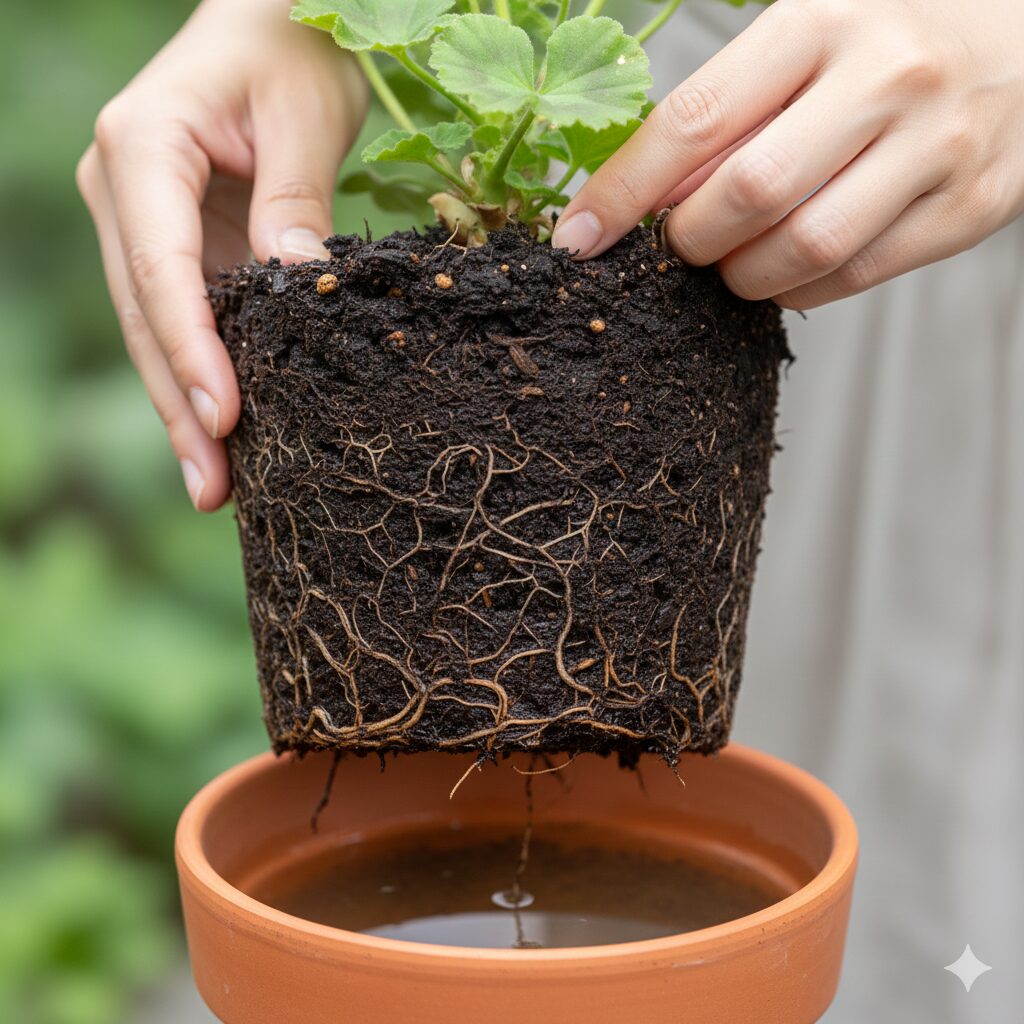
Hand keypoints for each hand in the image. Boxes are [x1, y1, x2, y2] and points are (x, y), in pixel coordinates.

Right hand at [77, 0, 365, 509]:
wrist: (269, 20)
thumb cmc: (291, 45)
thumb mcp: (307, 113)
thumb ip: (297, 201)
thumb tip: (296, 288)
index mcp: (142, 148)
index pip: (161, 269)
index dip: (192, 351)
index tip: (225, 418)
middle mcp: (124, 191)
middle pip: (147, 316)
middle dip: (180, 405)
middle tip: (212, 489)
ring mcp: (142, 222)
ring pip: (156, 330)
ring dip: (185, 408)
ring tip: (214, 486)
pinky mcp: (175, 244)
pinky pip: (185, 320)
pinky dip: (204, 375)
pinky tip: (224, 435)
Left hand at [552, 0, 1023, 309]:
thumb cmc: (882, 41)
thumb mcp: (803, 37)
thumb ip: (728, 109)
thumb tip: (646, 202)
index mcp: (822, 19)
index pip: (696, 119)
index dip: (623, 191)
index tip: (577, 239)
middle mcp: (887, 77)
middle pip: (747, 195)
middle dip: (690, 240)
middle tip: (684, 242)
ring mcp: (937, 146)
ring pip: (802, 250)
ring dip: (742, 276)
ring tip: (735, 258)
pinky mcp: (967, 207)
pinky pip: (853, 278)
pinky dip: (798, 290)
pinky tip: (789, 266)